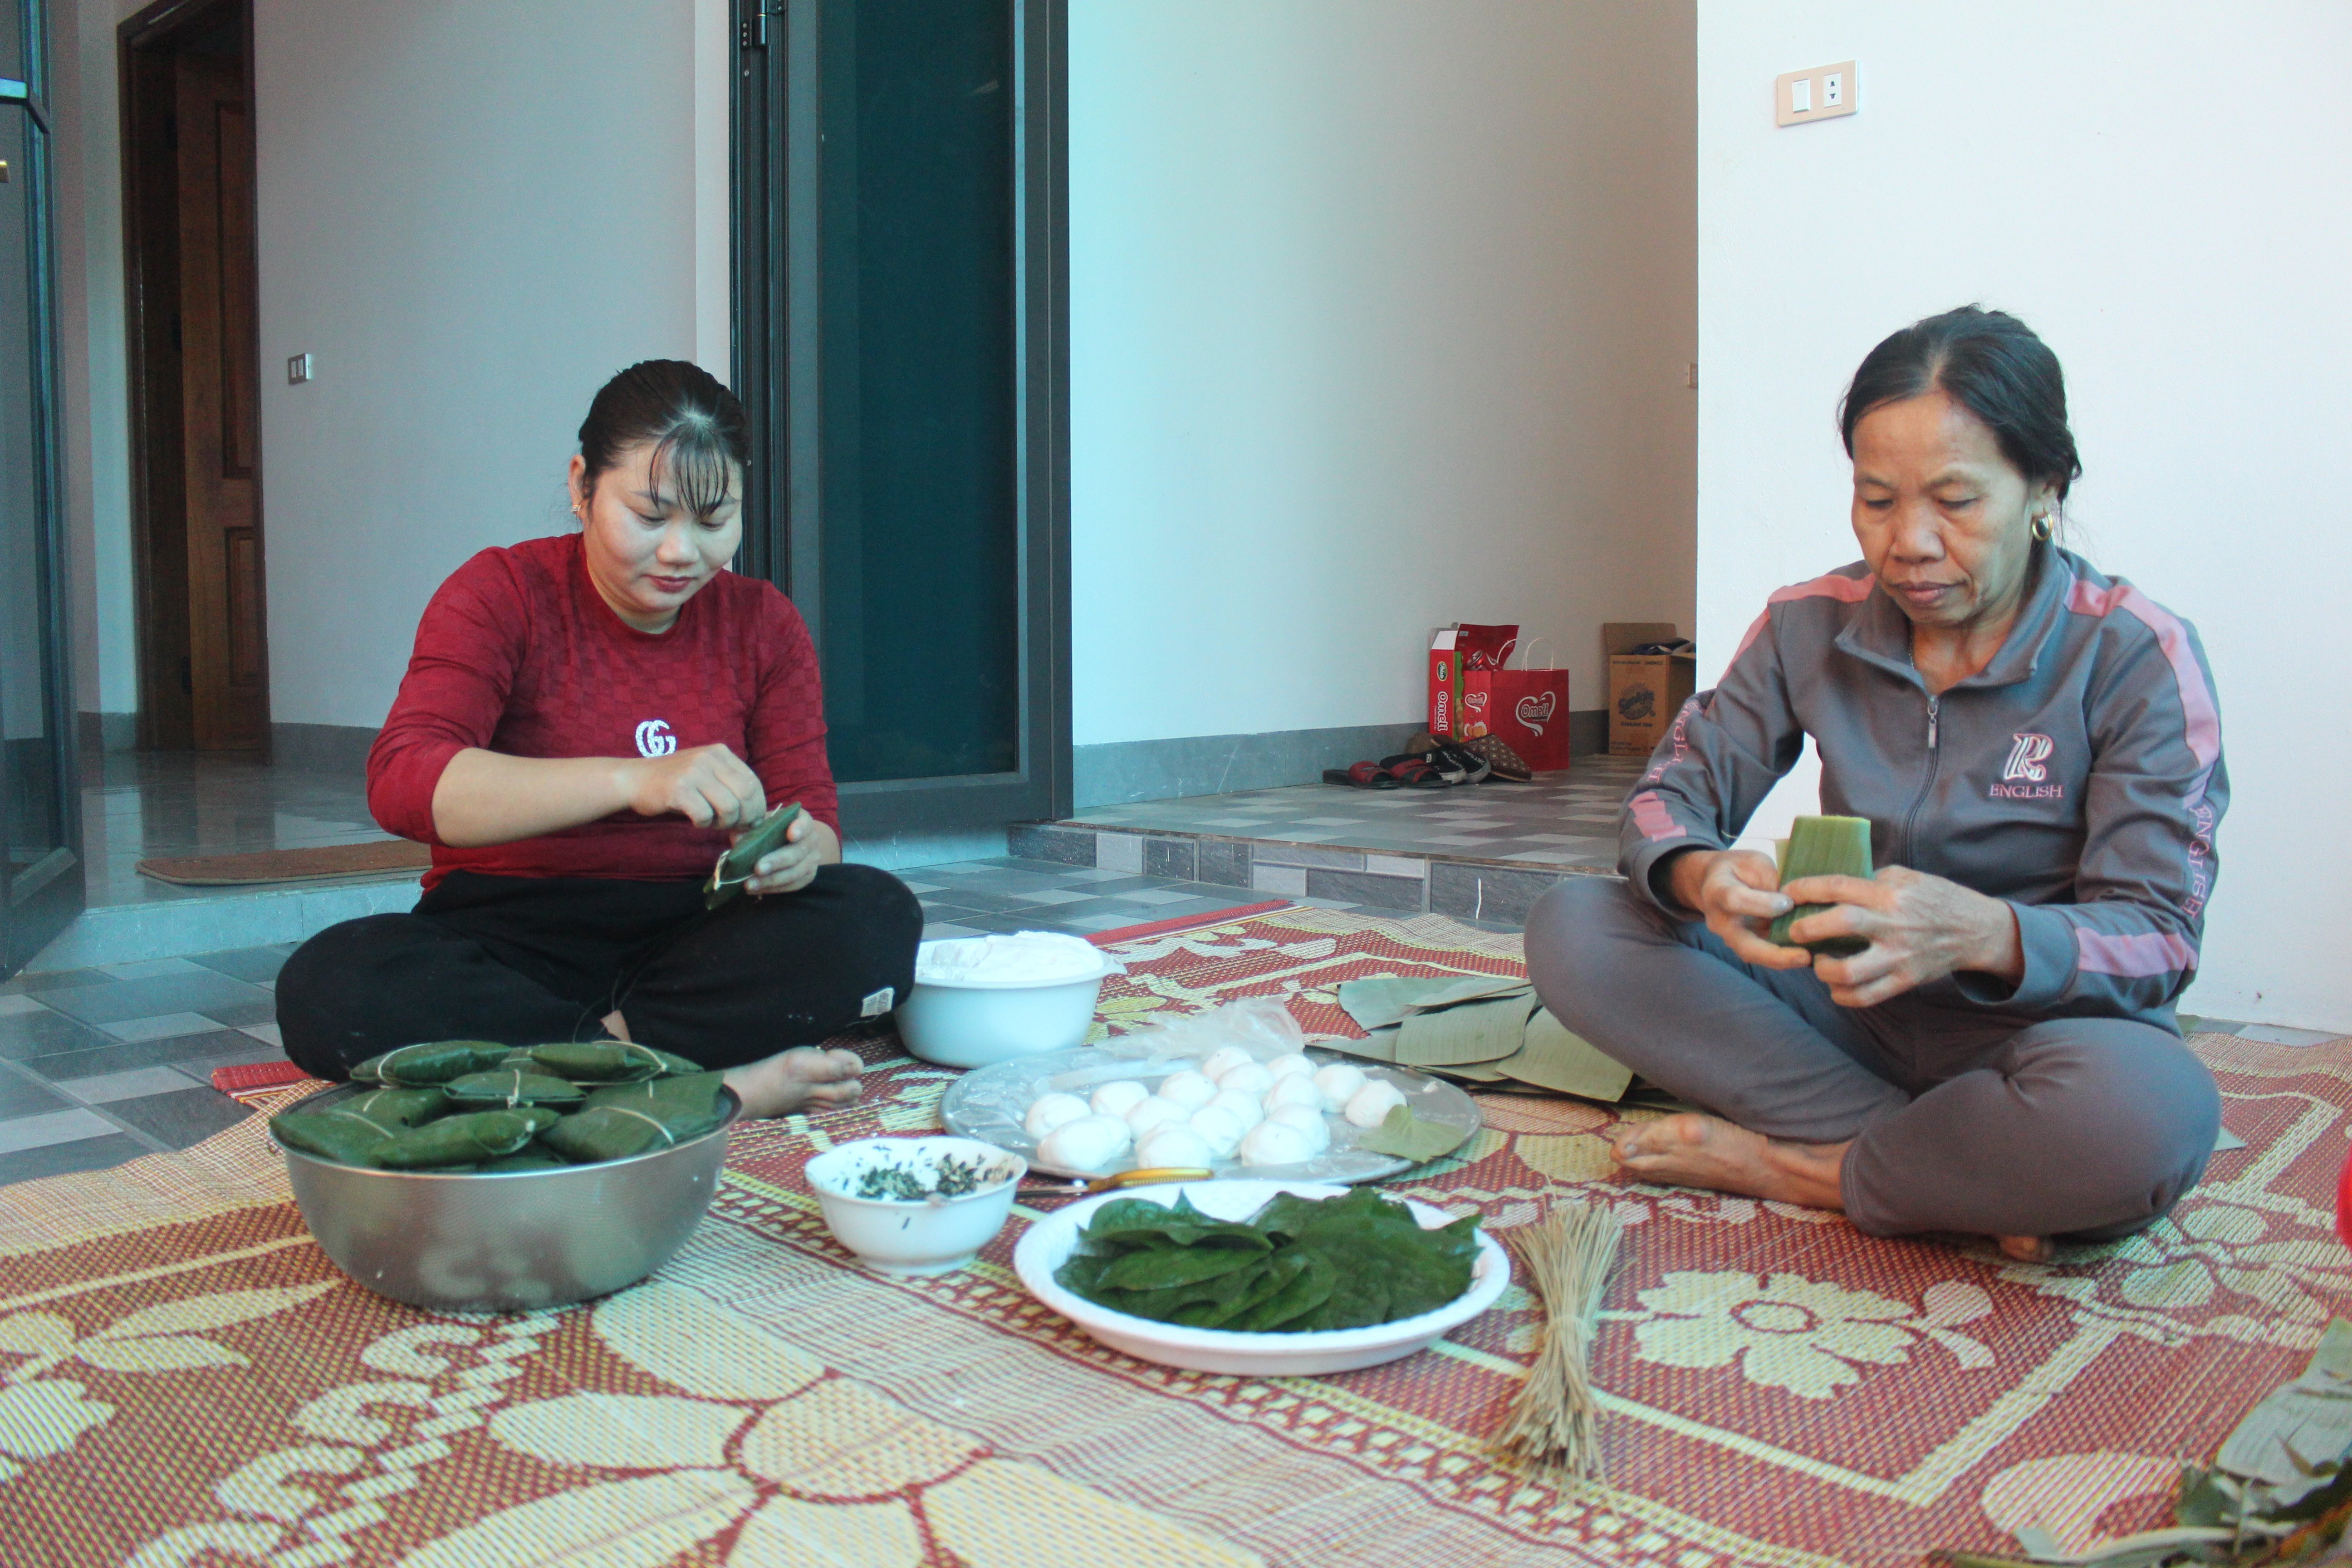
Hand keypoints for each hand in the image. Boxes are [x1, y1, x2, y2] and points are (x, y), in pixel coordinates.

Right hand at [626, 743, 766, 829]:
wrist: (633, 779)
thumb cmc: (674, 783)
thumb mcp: (706, 776)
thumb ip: (731, 791)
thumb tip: (757, 821)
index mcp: (721, 752)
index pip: (754, 783)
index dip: (758, 808)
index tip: (751, 823)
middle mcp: (709, 757)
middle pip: (746, 796)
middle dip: (745, 820)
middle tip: (734, 829)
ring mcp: (694, 772)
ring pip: (730, 808)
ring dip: (723, 823)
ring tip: (711, 822)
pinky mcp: (679, 789)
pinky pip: (705, 816)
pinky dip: (703, 824)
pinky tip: (695, 820)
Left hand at [741, 813, 836, 896]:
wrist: (785, 844)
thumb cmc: (769, 831)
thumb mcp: (758, 824)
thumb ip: (749, 829)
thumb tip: (738, 840)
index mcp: (802, 821)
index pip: (805, 823)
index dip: (800, 829)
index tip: (791, 835)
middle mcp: (812, 840)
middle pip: (798, 852)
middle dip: (777, 861)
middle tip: (757, 868)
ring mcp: (812, 860)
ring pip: (795, 872)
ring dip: (771, 880)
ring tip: (750, 884)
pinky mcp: (808, 876)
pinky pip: (793, 885)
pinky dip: (773, 888)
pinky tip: (756, 889)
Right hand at [1666, 848, 1813, 970]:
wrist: (1717, 880)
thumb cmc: (1740, 867)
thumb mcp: (1754, 862)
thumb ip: (1769, 881)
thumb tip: (1791, 903)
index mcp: (1717, 891)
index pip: (1735, 901)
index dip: (1763, 904)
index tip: (1789, 902)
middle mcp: (1720, 921)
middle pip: (1743, 945)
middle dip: (1774, 954)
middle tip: (1804, 956)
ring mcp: (1730, 937)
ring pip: (1753, 955)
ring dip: (1781, 961)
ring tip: (1808, 959)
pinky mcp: (1742, 944)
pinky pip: (1761, 955)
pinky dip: (1782, 958)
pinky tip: (1805, 956)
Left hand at [1782, 866, 2023, 1006]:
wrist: (1975, 929)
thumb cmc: (1934, 898)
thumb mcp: (1906, 877)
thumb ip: (1870, 880)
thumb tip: (1830, 885)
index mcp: (1890, 894)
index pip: (1839, 886)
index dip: (1806, 889)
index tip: (1788, 893)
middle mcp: (1893, 924)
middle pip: (1841, 923)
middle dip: (1808, 928)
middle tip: (1795, 932)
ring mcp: (1899, 956)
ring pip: (1851, 971)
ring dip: (1824, 970)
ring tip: (1817, 964)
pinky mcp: (1905, 980)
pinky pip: (1867, 996)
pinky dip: (1843, 996)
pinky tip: (1834, 987)